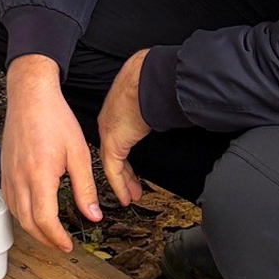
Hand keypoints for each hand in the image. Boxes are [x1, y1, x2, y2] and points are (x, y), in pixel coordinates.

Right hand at [1, 55, 100, 251]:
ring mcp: (9, 175)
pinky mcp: (4, 171)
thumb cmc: (54, 118)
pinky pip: (10, 201)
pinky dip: (22, 214)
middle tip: (61, 245)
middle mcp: (20, 178)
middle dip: (45, 240)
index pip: (45, 220)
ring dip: (32, 230)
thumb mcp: (79, 154)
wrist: (31, 97)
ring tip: (50, 234)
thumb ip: (85, 188)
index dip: (56, 238)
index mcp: (39, 175)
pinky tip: (33, 214)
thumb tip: (92, 214)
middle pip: (28, 223)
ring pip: (16, 215)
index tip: (68, 245)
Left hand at [96, 53, 151, 209]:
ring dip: (122, 183)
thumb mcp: (151, 99)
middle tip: (132, 186)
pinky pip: (113, 171)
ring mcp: (108, 134)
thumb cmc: (150, 84)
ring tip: (130, 196)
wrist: (145, 82)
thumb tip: (170, 111)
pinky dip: (119, 186)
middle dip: (125, 173)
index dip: (125, 154)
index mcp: (117, 111)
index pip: (119, 138)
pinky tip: (126, 197)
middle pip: (114, 154)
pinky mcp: (112, 144)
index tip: (133, 166)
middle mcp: (109, 123)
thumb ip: (155, 109)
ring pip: (111, 165)